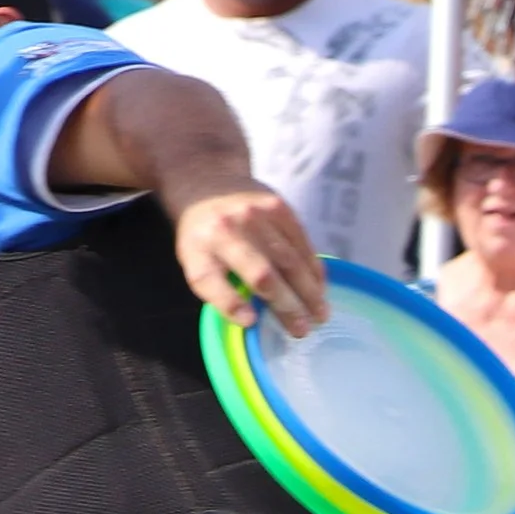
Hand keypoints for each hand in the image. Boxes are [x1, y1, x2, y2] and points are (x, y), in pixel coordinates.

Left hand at [172, 184, 325, 337]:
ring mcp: (254, 214)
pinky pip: (301, 242)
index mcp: (198, 247)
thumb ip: (215, 288)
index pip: (210, 279)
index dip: (231, 302)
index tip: (252, 322)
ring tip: (320, 314)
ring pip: (289, 260)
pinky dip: (313, 267)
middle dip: (286, 306)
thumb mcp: (194, 261)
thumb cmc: (203, 235)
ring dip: (308, 291)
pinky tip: (320, 286)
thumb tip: (249, 320)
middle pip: (261, 273)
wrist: (208, 183)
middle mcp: (226, 228)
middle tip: (303, 330)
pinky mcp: (277, 206)